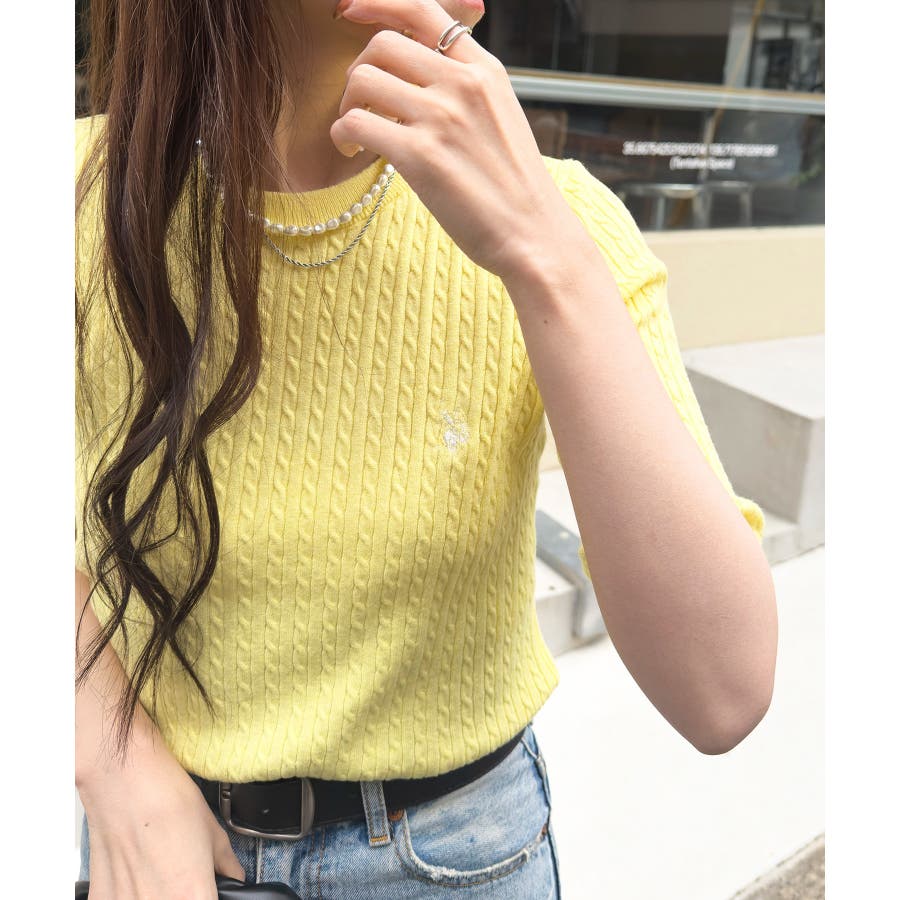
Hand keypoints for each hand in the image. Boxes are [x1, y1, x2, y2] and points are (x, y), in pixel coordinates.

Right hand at [77, 733, 244, 899]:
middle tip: (180, 878)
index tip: (208, 889)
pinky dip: (130, 895)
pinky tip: (135, 874)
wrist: (125, 780)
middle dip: (183, 895)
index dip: (211, 897)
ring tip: (156, 873)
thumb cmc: (167, 800)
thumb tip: (234, 877)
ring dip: (156, 895)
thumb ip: (227, 865)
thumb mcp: (212, 831)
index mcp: (191, 896)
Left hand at [331, 0, 578, 282]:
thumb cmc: (515, 189)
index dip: (377, 4)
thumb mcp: (501, 118)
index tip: (349, 13)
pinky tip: (352, 153)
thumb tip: (427, 74)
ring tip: (356, 135)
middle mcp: (463, 84)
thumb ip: (468, 89)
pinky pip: (355, 124)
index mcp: (484, 70)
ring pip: (362, 80)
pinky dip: (342, 136)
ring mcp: (441, 118)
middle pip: (382, 45)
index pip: (423, 9)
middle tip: (360, 106)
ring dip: (346, 106)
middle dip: (358, 72)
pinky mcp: (420, 156)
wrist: (535, 236)